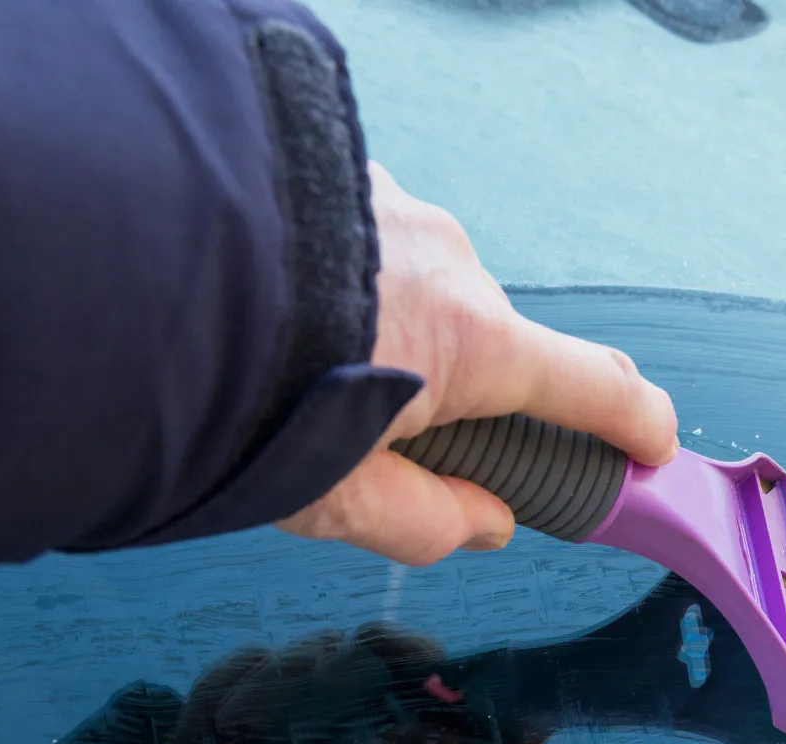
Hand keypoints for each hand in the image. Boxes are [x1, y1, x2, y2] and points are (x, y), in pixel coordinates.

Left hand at [277, 162, 676, 563]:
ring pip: (425, 286)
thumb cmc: (237, 394)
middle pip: (496, 342)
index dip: (639, 425)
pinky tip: (280, 313)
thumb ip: (427, 520)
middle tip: (397, 439)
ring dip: (395, 330)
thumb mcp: (333, 497)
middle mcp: (452, 264)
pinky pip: (370, 241)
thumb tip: (485, 525)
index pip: (598, 386)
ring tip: (305, 372)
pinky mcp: (339, 176)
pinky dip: (348, 280)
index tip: (655, 447)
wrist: (131, 268)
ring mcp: (395, 209)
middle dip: (467, 391)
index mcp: (474, 345)